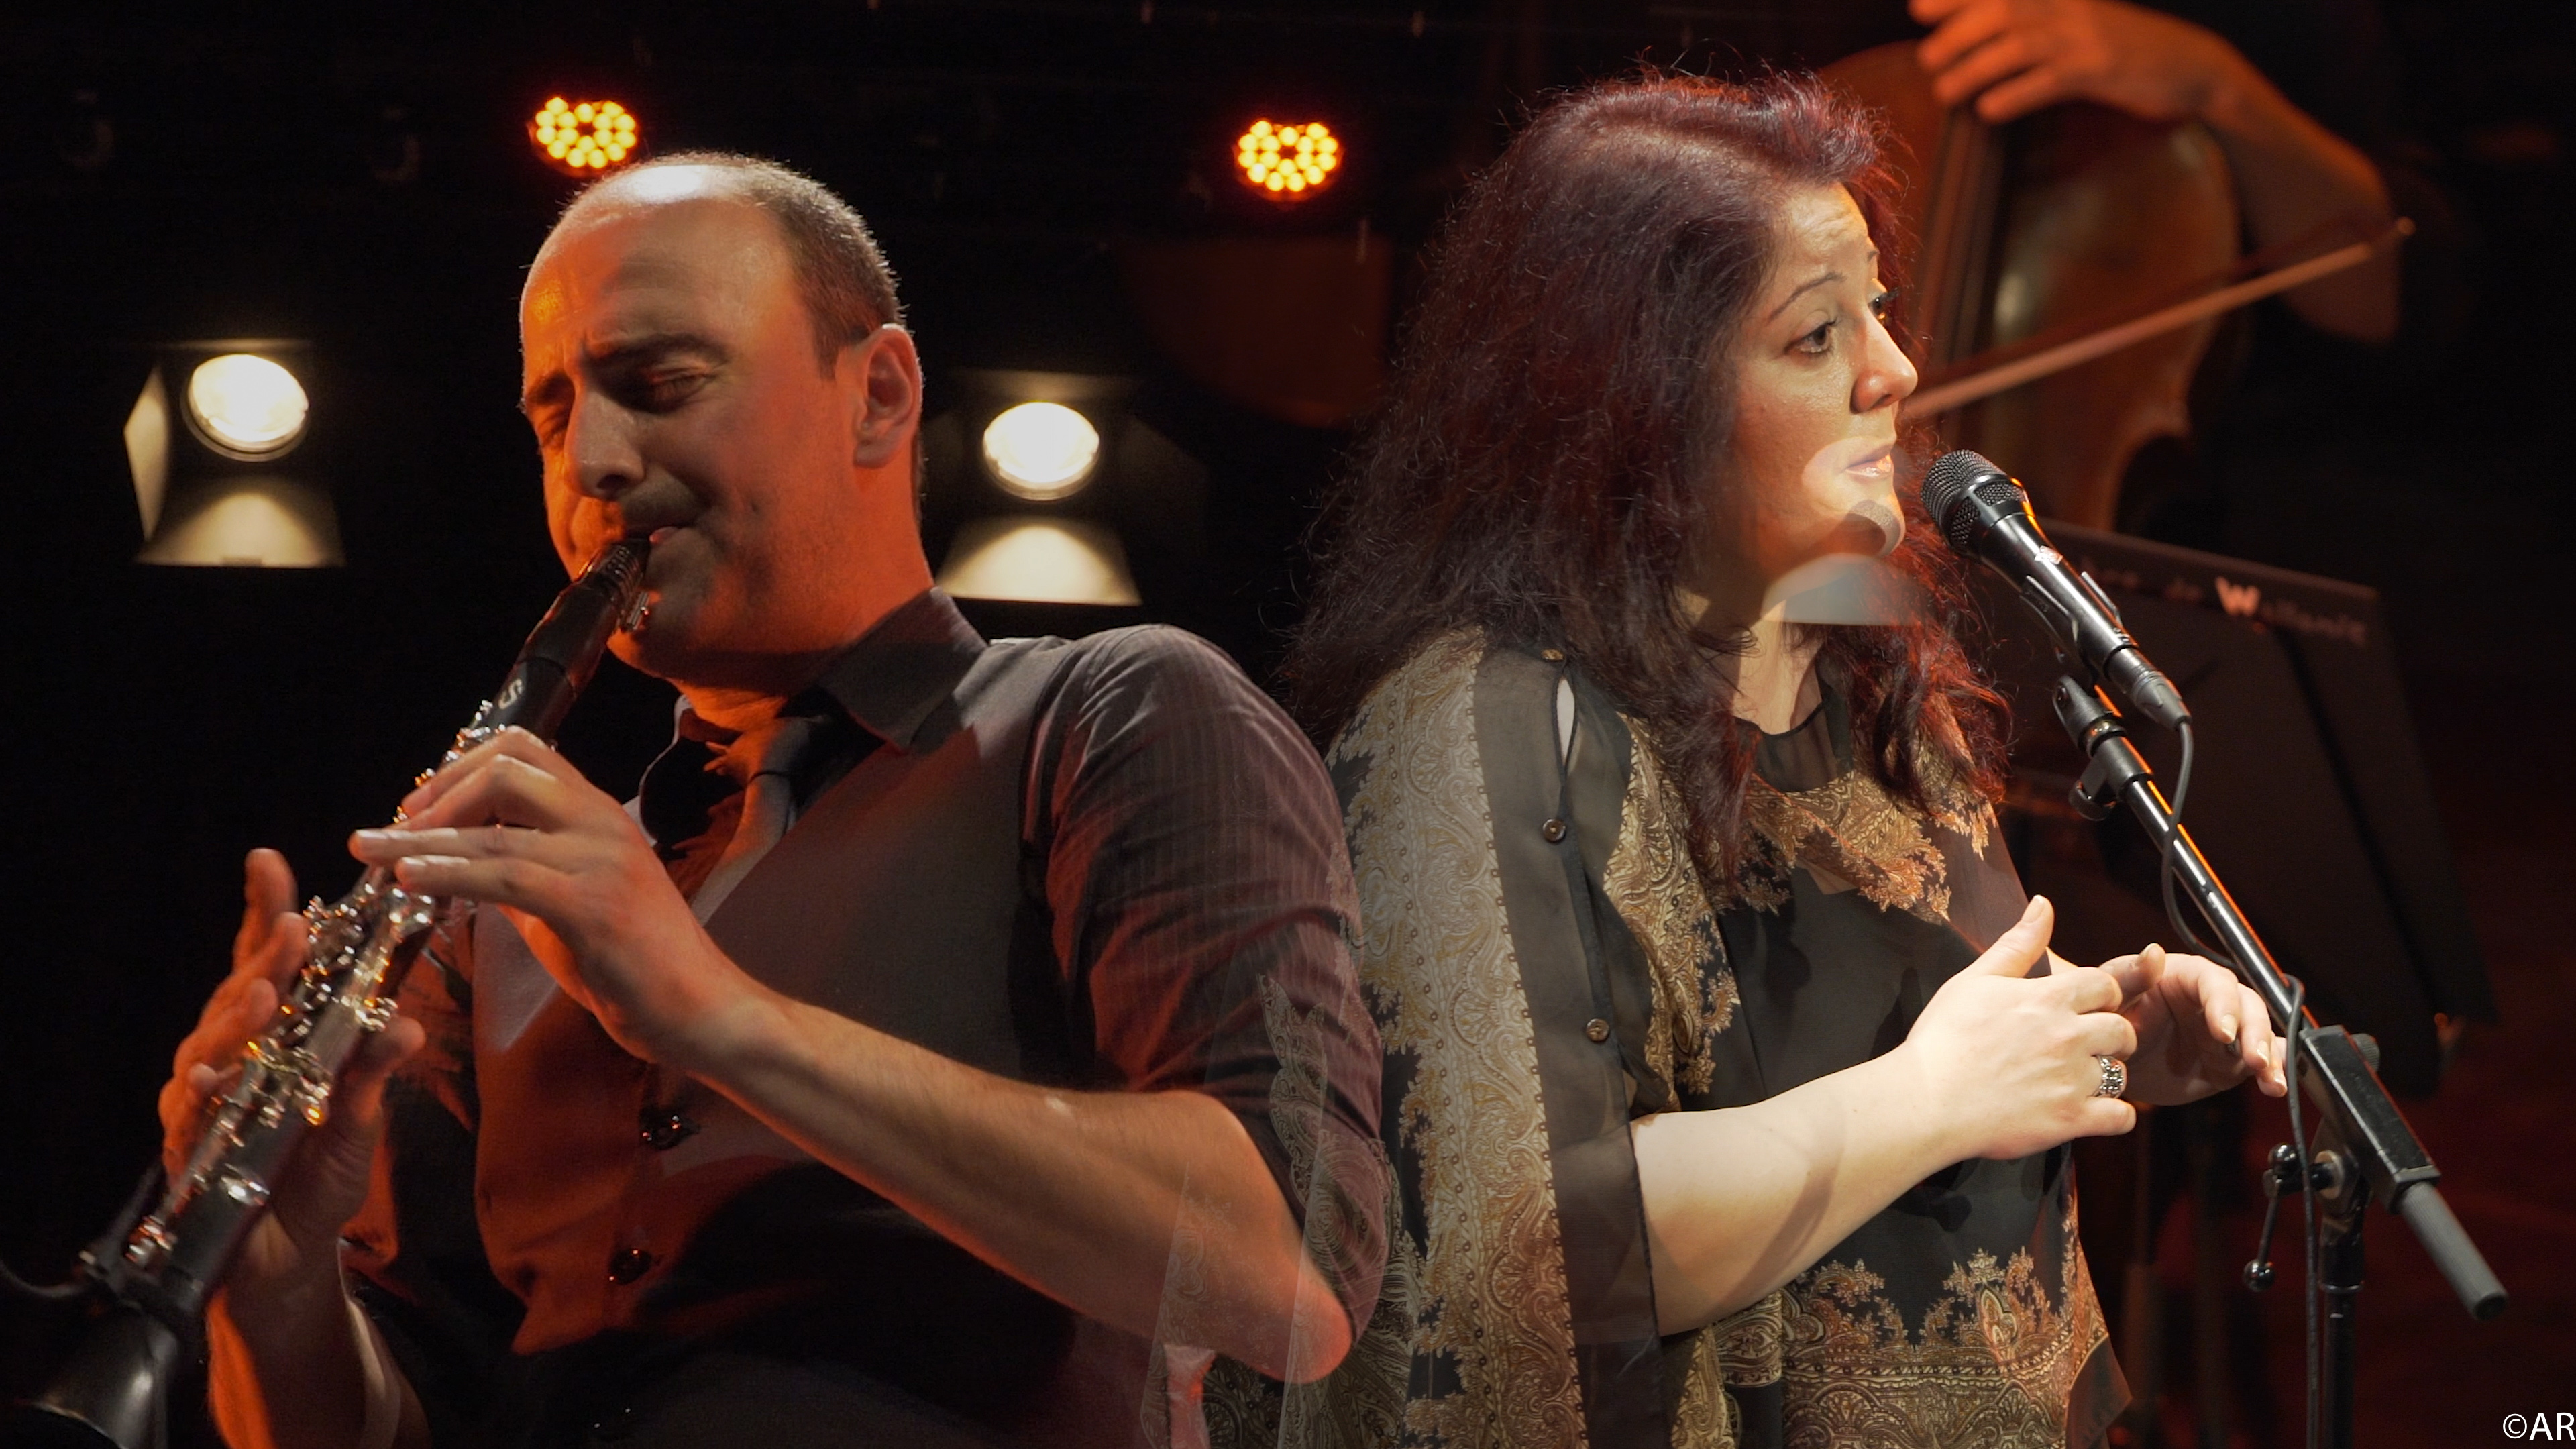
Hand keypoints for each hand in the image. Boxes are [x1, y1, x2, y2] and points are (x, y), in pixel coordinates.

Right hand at [158, 849, 424, 1299]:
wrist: (289, 1254)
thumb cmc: (321, 1172)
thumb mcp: (364, 1117)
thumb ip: (375, 1070)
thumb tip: (407, 1021)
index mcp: (275, 1032)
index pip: (266, 962)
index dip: (265, 911)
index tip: (270, 862)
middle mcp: (233, 1053)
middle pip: (241, 991)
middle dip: (264, 960)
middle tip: (291, 927)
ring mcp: (205, 1095)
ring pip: (211, 1043)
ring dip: (237, 1018)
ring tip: (264, 995)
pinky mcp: (189, 1142)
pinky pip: (191, 1110)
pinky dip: (202, 1092)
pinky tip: (213, 1076)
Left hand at [348, 727, 759, 1069]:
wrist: (700, 1010)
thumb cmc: (640, 965)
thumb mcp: (574, 903)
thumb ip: (527, 876)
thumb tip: (465, 867)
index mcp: (599, 815)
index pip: (524, 752)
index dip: (459, 768)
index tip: (418, 807)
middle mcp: (601, 822)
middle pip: (505, 767)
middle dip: (435, 794)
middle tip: (392, 830)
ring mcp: (600, 859)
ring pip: (495, 824)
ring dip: (419, 836)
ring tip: (368, 849)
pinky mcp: (592, 905)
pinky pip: (506, 875)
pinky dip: (449, 873)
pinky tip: (410, 879)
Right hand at [1896, 895, 2138, 1160]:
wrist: (1925, 1100)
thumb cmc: (1943, 1038)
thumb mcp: (1975, 980)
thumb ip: (2017, 942)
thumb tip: (2043, 903)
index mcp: (2048, 997)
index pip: (2106, 984)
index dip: (2100, 997)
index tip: (2082, 1010)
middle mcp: (2068, 1034)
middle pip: (2123, 1029)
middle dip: (2111, 1037)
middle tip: (2085, 1048)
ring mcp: (2073, 1079)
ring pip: (2122, 1074)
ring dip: (2107, 1077)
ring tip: (2076, 1082)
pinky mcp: (2072, 1119)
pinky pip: (2122, 1118)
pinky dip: (2112, 1117)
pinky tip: (2088, 1112)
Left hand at [1910, 0, 2251, 124]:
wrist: (2191, 64)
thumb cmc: (2127, 49)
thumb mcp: (2081, 25)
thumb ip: (2036, 25)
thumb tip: (1979, 40)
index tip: (1918, 9)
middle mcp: (2071, 8)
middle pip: (2003, 10)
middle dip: (1957, 33)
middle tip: (1926, 59)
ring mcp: (2087, 37)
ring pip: (2019, 45)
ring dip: (1974, 69)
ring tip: (1944, 91)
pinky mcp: (2101, 70)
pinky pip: (2049, 80)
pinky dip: (2014, 95)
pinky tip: (1988, 110)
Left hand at [2099, 943, 2285, 1103]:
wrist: (2109, 1060)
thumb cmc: (2107, 1017)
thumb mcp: (2112, 998)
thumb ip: (2130, 977)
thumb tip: (2153, 952)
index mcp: (2186, 975)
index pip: (2214, 982)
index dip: (2224, 1004)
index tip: (2223, 1032)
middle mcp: (2213, 1000)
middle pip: (2247, 1006)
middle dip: (2255, 1032)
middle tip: (2253, 1060)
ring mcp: (2228, 1030)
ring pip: (2260, 1034)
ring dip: (2270, 1055)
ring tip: (2269, 1080)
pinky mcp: (2232, 1060)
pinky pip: (2261, 1062)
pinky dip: (2274, 1072)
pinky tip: (2276, 1086)